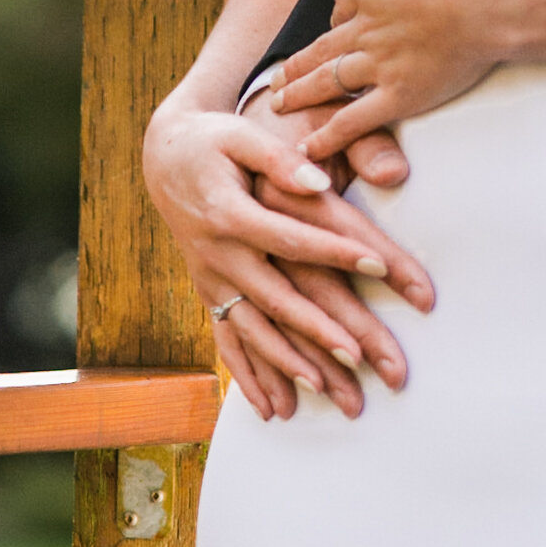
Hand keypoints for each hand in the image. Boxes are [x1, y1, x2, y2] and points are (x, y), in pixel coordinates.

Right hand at [143, 93, 433, 421]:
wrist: (165, 157)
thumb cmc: (215, 141)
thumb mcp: (243, 136)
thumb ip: (281, 159)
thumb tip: (320, 182)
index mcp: (231, 212)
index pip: (293, 238)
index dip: (336, 250)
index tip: (381, 264)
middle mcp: (218, 254)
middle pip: (277, 300)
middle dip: (321, 330)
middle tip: (364, 356)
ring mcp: (211, 280)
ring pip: (253, 331)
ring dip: (289, 364)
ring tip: (329, 390)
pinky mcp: (210, 294)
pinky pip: (228, 343)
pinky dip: (251, 377)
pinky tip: (275, 409)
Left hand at [270, 0, 505, 158]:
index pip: (344, 4)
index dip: (337, 14)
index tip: (333, 22)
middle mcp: (366, 29)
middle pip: (322, 48)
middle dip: (297, 64)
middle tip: (277, 79)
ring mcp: (379, 64)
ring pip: (328, 82)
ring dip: (301, 94)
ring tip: (281, 104)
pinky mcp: (398, 95)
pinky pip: (354, 121)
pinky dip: (330, 136)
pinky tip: (310, 147)